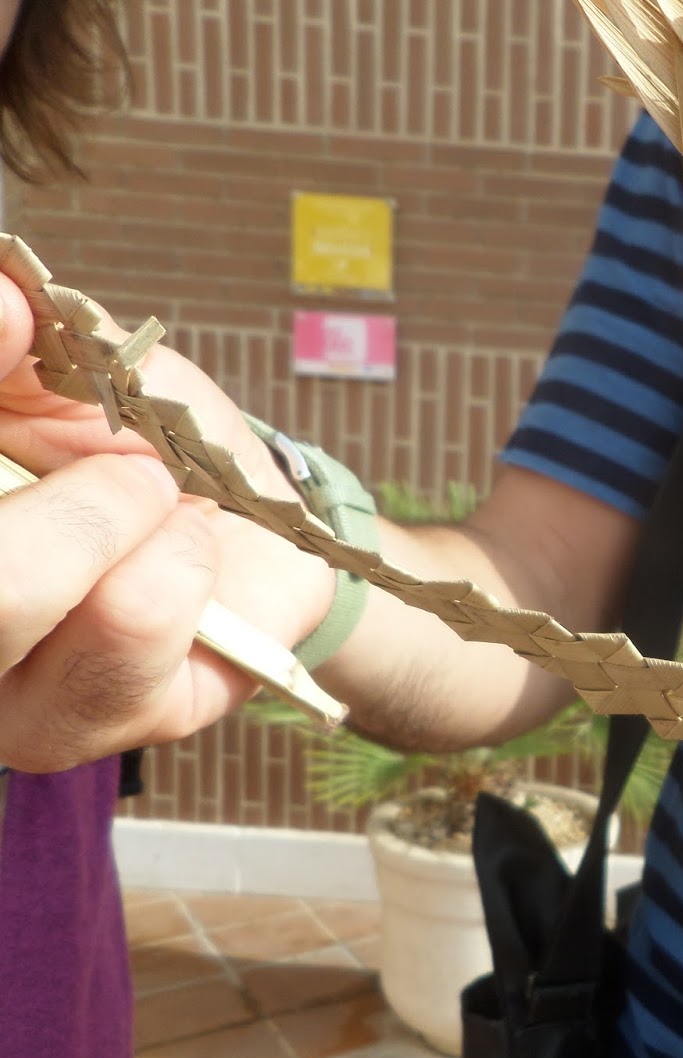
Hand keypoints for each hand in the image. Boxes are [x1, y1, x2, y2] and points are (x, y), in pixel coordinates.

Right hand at [0, 272, 333, 769]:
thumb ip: (16, 336)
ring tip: (160, 502)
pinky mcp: (70, 731)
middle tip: (128, 466)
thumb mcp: (72, 365)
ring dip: (112, 518)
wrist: (255, 533)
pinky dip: (178, 562)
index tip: (17, 336)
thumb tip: (0, 300)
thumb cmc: (141, 446)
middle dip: (55, 492)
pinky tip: (187, 555)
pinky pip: (124, 629)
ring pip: (7, 599)